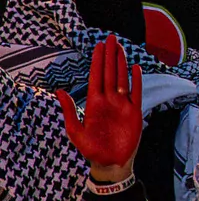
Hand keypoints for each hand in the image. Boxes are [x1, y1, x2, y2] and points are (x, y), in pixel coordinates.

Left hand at [59, 35, 142, 182]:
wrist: (110, 162)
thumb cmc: (91, 149)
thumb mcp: (75, 131)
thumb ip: (69, 110)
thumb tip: (59, 90)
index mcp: (94, 103)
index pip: (96, 77)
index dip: (97, 61)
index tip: (98, 46)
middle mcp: (108, 100)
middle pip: (109, 73)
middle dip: (109, 56)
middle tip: (110, 38)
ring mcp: (122, 105)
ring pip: (122, 78)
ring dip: (121, 63)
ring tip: (120, 48)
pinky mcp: (134, 112)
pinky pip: (136, 92)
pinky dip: (136, 80)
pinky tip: (136, 68)